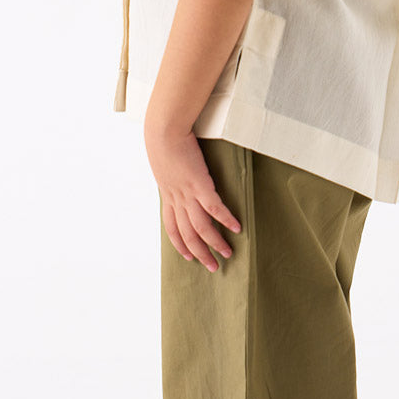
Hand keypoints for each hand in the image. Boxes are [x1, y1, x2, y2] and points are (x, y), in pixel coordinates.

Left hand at [144, 124, 241, 271]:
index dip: (180, 244)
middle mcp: (177, 199)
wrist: (163, 131)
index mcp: (167, 194)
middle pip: (188, 235)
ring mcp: (188, 194)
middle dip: (200, 253)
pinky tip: (237, 228)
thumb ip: (169, 169)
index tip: (188, 256)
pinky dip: (225, 220)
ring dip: (215, 243)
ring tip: (228, 253)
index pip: (171, 227)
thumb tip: (174, 169)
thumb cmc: (162, 139)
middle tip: (213, 266)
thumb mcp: (162, 160)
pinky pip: (215, 208)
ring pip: (201, 228)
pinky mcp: (200, 184)